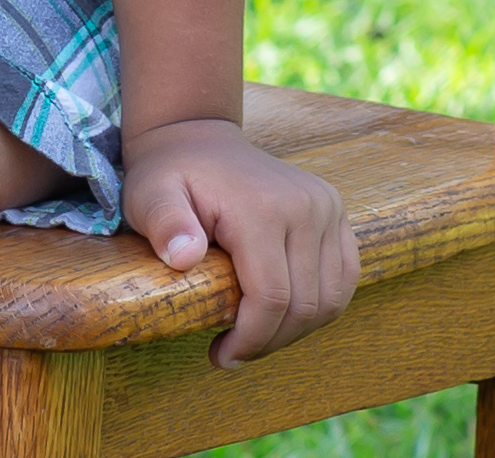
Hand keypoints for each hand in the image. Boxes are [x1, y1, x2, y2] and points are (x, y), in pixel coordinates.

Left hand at [123, 117, 357, 367]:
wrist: (198, 138)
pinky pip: (344, 277)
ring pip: (330, 299)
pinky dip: (320, 306)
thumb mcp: (149, 195)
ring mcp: (326, 205)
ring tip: (256, 335)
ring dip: (296, 330)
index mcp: (261, 207)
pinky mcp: (335, 210)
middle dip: (269, 342)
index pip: (272, 298)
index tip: (220, 356)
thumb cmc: (169, 176)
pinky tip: (283, 314)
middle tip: (232, 352)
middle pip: (304, 305)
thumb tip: (183, 257)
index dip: (250, 339)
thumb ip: (163, 224)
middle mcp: (305, 205)